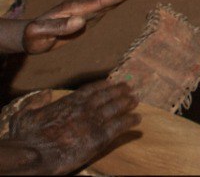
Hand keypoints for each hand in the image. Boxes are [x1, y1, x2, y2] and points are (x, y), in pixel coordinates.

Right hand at [3, 81, 139, 174]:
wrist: (33, 154)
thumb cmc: (26, 138)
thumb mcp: (24, 116)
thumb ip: (36, 103)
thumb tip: (43, 95)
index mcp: (68, 102)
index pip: (91, 89)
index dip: (103, 85)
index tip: (112, 82)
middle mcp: (84, 108)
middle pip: (107, 96)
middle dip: (119, 91)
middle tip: (129, 88)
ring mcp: (94, 121)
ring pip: (116, 108)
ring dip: (127, 103)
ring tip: (135, 100)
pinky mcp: (100, 136)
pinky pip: (120, 126)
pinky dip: (130, 121)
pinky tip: (137, 119)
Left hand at [22, 0, 146, 55]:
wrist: (31, 37)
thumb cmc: (33, 36)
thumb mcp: (40, 33)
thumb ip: (58, 27)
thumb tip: (80, 22)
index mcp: (72, 8)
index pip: (98, 1)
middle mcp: (81, 7)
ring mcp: (85, 11)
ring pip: (107, 3)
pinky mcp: (86, 18)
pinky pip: (104, 10)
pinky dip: (116, 2)